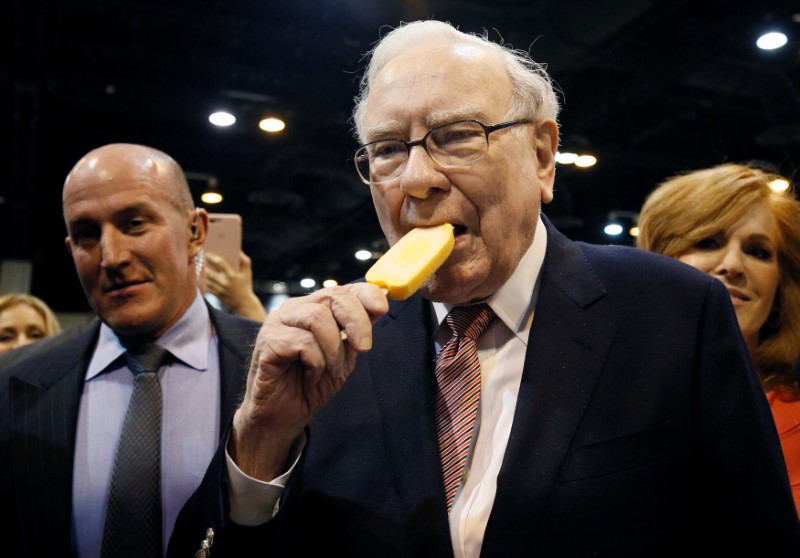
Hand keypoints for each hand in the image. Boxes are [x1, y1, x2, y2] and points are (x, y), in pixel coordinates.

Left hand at [204, 251, 266, 321]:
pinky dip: (203, 281)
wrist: (243, 303)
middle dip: (204, 264)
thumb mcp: (248, 273)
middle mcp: (225, 282)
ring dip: (202, 272)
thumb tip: (238, 251)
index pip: (220, 263)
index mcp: (232, 275)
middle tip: (200, 259)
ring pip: (206, 278)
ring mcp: (219, 289)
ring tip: (200, 265)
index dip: (212, 257)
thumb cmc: (245, 285)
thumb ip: (245, 260)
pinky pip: (206, 286)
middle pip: (210, 271)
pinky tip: (201, 275)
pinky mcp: (216, 295)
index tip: (208, 253)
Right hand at [229, 282, 388, 480]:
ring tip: (331, 371)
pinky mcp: (268, 342)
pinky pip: (303, 343)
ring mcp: (279, 322)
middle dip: (357, 322)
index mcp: (315, 308)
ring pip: (319, 318)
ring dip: (334, 350)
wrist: (283, 417)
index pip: (344, 289)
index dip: (367, 294)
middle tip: (364, 349)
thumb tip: (378, 308)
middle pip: (333, 296)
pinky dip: (316, 363)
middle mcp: (296, 309)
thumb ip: (356, 333)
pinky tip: (311, 376)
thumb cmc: (311, 385)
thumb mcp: (343, 357)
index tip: (382, 311)